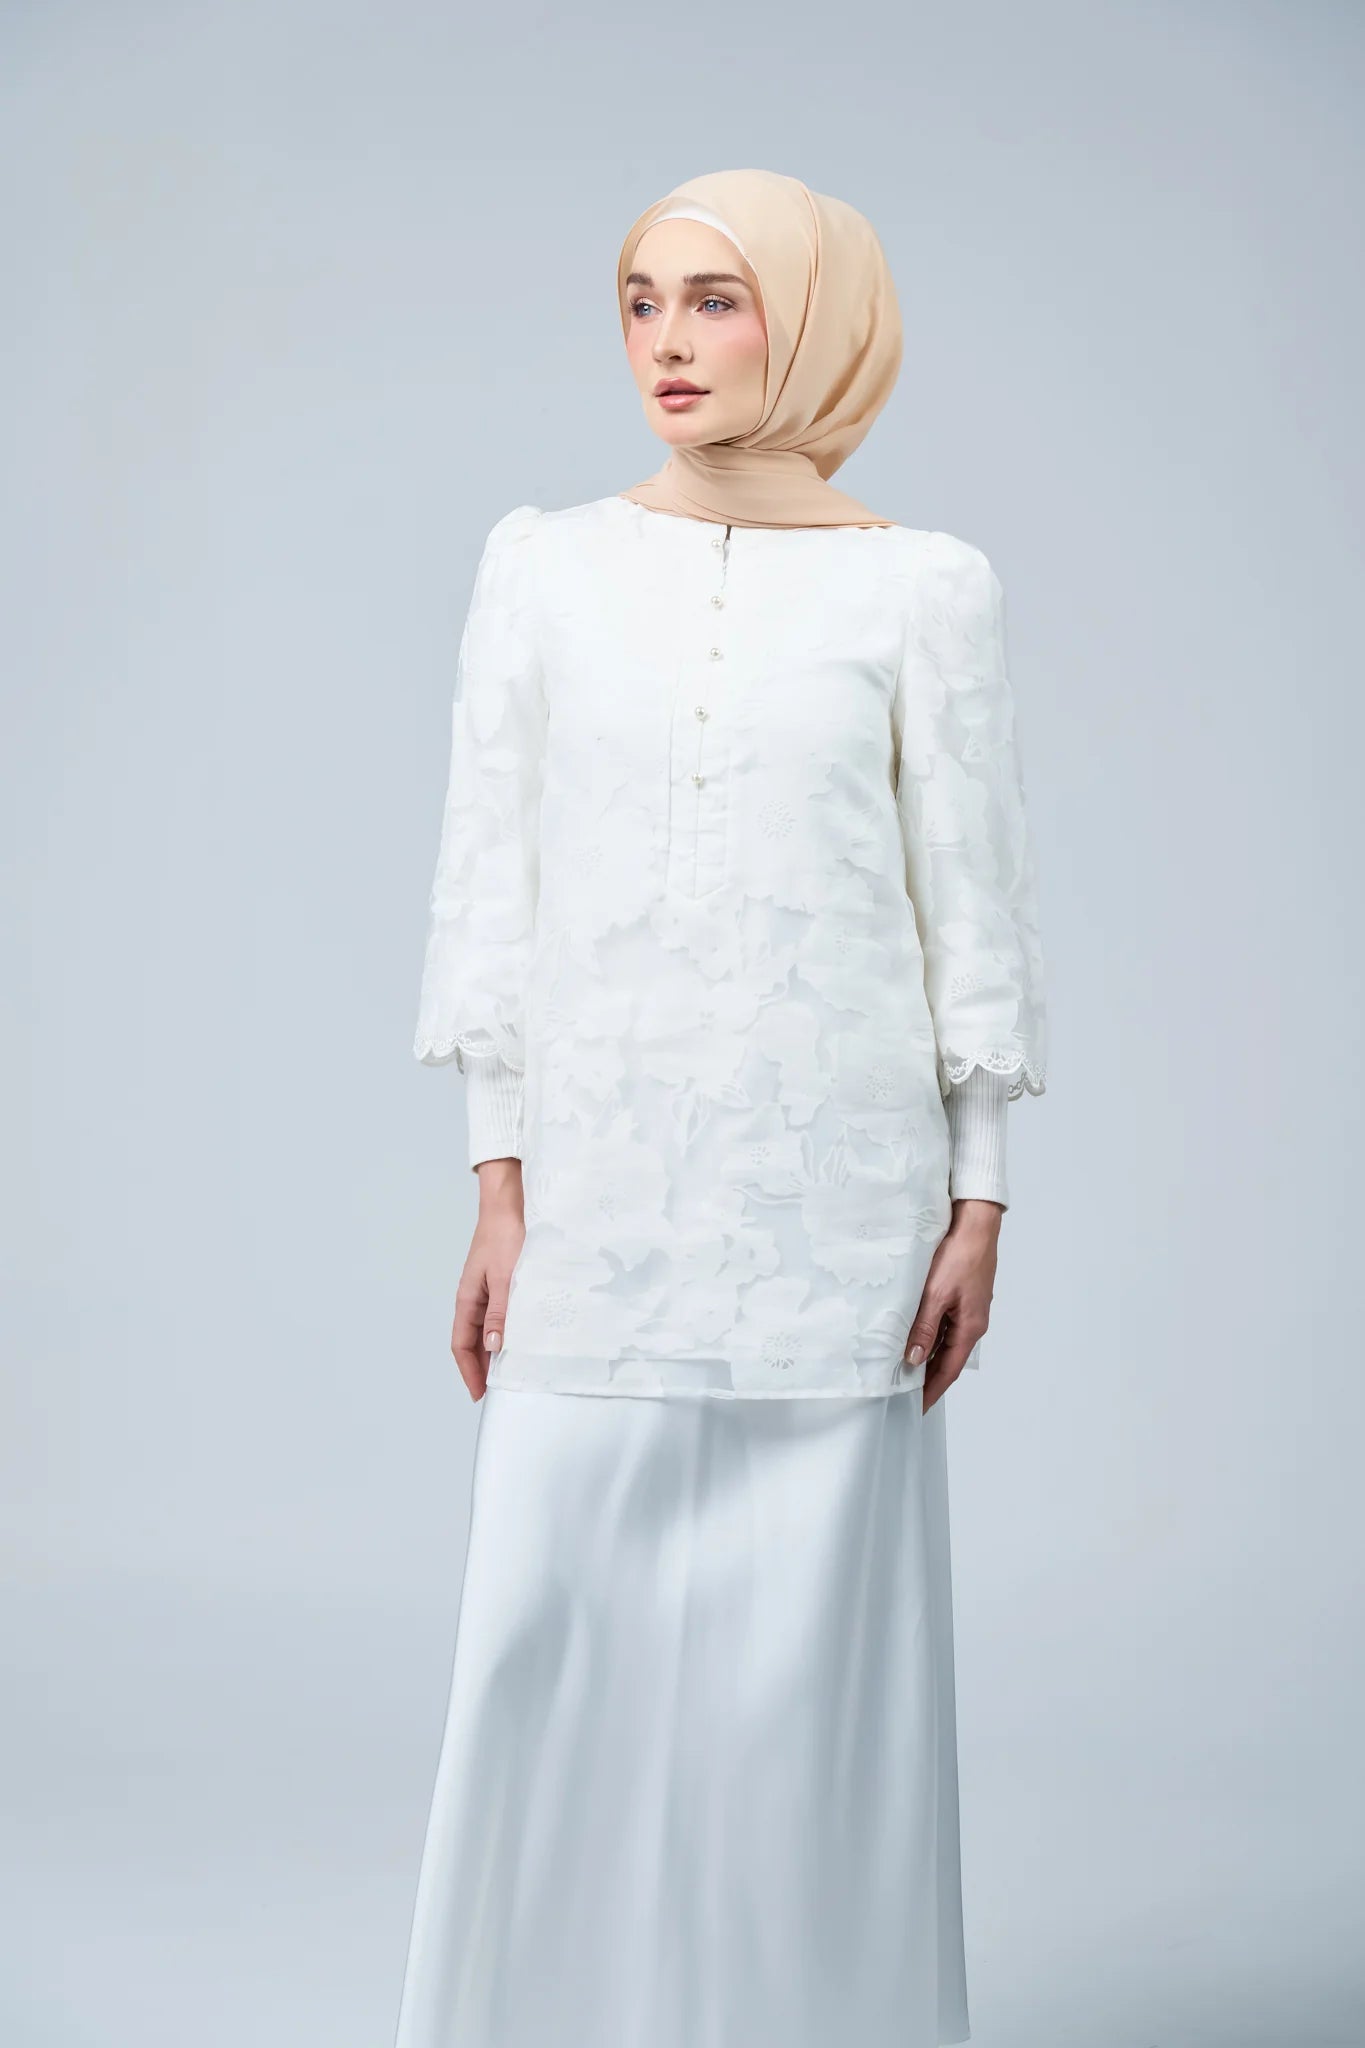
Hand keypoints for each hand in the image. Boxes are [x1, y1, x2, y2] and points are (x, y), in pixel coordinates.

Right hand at [451, 1159, 524, 1401]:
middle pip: (473, 1341)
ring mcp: (488, 1291)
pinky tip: (523, 1340)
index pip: (461, 1344)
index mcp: (467, 1298)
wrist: (511, 1204)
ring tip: (511, 1373)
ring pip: (488, 1330)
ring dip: (496, 1352)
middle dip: (482, 1368)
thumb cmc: (505, 1235)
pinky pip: (502, 1316)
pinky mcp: (503, 1283)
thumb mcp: (505, 1278)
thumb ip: (500, 1313)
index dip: (469, 1371)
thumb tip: (493, 1347)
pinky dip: (509, 1332)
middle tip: (498, 1391)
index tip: (480, 1394)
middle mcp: (475, 1298)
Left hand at [905, 1199, 1001, 1412]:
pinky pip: (945, 1324)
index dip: (932, 1390)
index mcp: (970, 1327)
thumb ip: (924, 1328)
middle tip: (905, 1394)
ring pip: (945, 1341)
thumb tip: (914, 1359)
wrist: (976, 1226)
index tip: (917, 1407)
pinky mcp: (962, 1296)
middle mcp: (972, 1322)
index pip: (948, 1370)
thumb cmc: (960, 1256)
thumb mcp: (935, 1295)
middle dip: (928, 1377)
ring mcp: (968, 1309)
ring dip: (927, 1356)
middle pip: (947, 1359)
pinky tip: (915, 1335)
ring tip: (905, 1370)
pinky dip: (930, 1335)